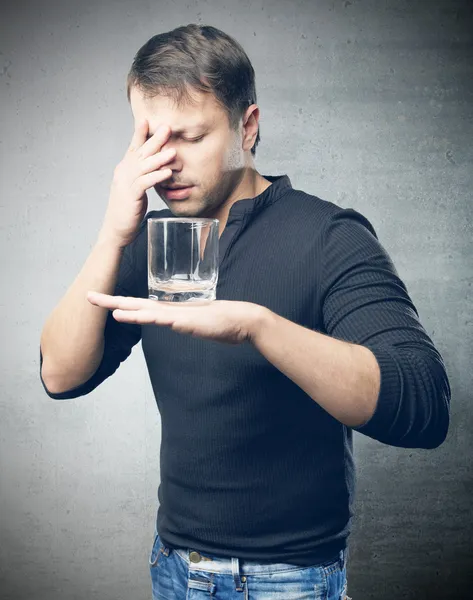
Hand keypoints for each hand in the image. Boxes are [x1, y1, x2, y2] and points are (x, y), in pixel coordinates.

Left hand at [86, 291, 265, 344]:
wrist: (243, 321)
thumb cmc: (224, 323)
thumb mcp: (199, 325)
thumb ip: (187, 323)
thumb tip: (180, 323)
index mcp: (171, 313)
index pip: (141, 306)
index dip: (121, 303)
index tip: (104, 301)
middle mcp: (170, 311)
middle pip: (134, 304)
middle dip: (110, 300)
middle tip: (87, 295)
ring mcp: (176, 315)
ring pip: (141, 309)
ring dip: (118, 306)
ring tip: (98, 301)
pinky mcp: (183, 321)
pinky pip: (157, 319)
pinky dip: (138, 316)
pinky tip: (125, 315)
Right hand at [99, 120, 175, 247]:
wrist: (116, 230)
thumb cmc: (127, 211)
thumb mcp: (134, 189)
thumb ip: (142, 177)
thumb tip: (155, 168)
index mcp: (124, 169)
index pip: (133, 148)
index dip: (140, 134)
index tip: (147, 120)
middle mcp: (123, 172)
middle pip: (140, 152)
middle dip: (154, 139)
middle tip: (167, 127)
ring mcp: (126, 183)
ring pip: (144, 166)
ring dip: (159, 158)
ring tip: (173, 151)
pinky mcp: (131, 196)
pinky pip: (145, 183)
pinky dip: (157, 176)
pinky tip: (168, 172)